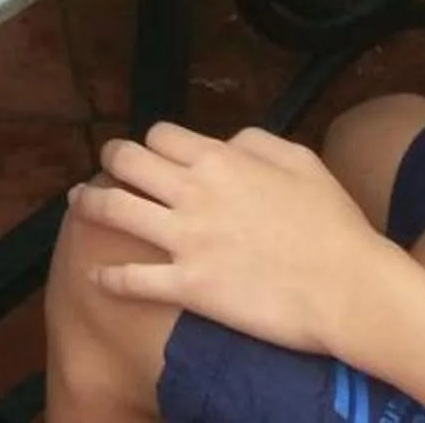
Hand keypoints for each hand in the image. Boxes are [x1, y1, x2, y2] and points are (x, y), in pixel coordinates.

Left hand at [65, 124, 394, 356]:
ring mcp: (186, 240)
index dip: (152, 143)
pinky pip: (132, 278)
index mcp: (220, 160)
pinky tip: (96, 275)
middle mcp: (193, 192)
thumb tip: (227, 141)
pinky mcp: (188, 285)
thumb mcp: (301, 160)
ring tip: (77, 205)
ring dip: (89, 206)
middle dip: (110, 161)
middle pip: (126, 162)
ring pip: (115, 210)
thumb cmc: (334, 226)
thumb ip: (256, 141)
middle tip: (105, 169)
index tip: (151, 154)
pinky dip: (108, 276)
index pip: (160, 136)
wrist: (348, 288)